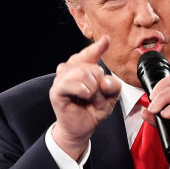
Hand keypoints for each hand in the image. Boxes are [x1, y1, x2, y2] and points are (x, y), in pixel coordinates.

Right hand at [49, 37, 120, 159]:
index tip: (106, 40)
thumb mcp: (111, 97)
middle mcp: (70, 71)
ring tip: (92, 101)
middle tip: (99, 99)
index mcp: (83, 69)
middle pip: (91, 67)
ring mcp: (61, 80)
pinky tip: (85, 96)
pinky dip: (82, 90)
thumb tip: (104, 80)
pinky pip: (70, 84)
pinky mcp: (56, 91)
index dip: (98, 47)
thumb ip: (113, 85)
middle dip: (101, 85)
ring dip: (93, 90)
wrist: (82, 128)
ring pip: (82, 73)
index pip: (89, 55)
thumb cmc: (93, 110)